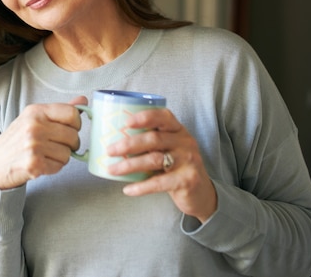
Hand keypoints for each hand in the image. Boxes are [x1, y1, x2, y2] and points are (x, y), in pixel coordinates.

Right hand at [0, 96, 86, 189]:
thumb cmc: (17, 141)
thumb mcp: (34, 119)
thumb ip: (59, 111)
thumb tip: (83, 100)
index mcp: (35, 111)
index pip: (72, 113)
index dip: (76, 124)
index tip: (70, 129)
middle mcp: (34, 126)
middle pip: (73, 135)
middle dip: (70, 144)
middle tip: (56, 145)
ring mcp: (33, 145)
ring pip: (68, 153)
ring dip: (61, 157)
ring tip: (45, 154)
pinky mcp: (34, 164)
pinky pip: (59, 166)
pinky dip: (53, 167)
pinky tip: (41, 163)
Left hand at [106, 108, 216, 222]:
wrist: (201, 194)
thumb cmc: (176, 168)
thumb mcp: (168, 149)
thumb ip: (149, 142)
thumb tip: (112, 140)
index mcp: (178, 130)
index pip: (163, 116)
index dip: (145, 117)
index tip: (126, 122)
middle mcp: (185, 142)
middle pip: (154, 138)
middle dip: (129, 144)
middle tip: (109, 150)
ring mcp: (188, 161)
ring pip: (154, 159)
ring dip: (129, 165)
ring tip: (112, 170)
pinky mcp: (187, 180)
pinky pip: (159, 182)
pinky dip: (141, 187)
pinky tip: (127, 189)